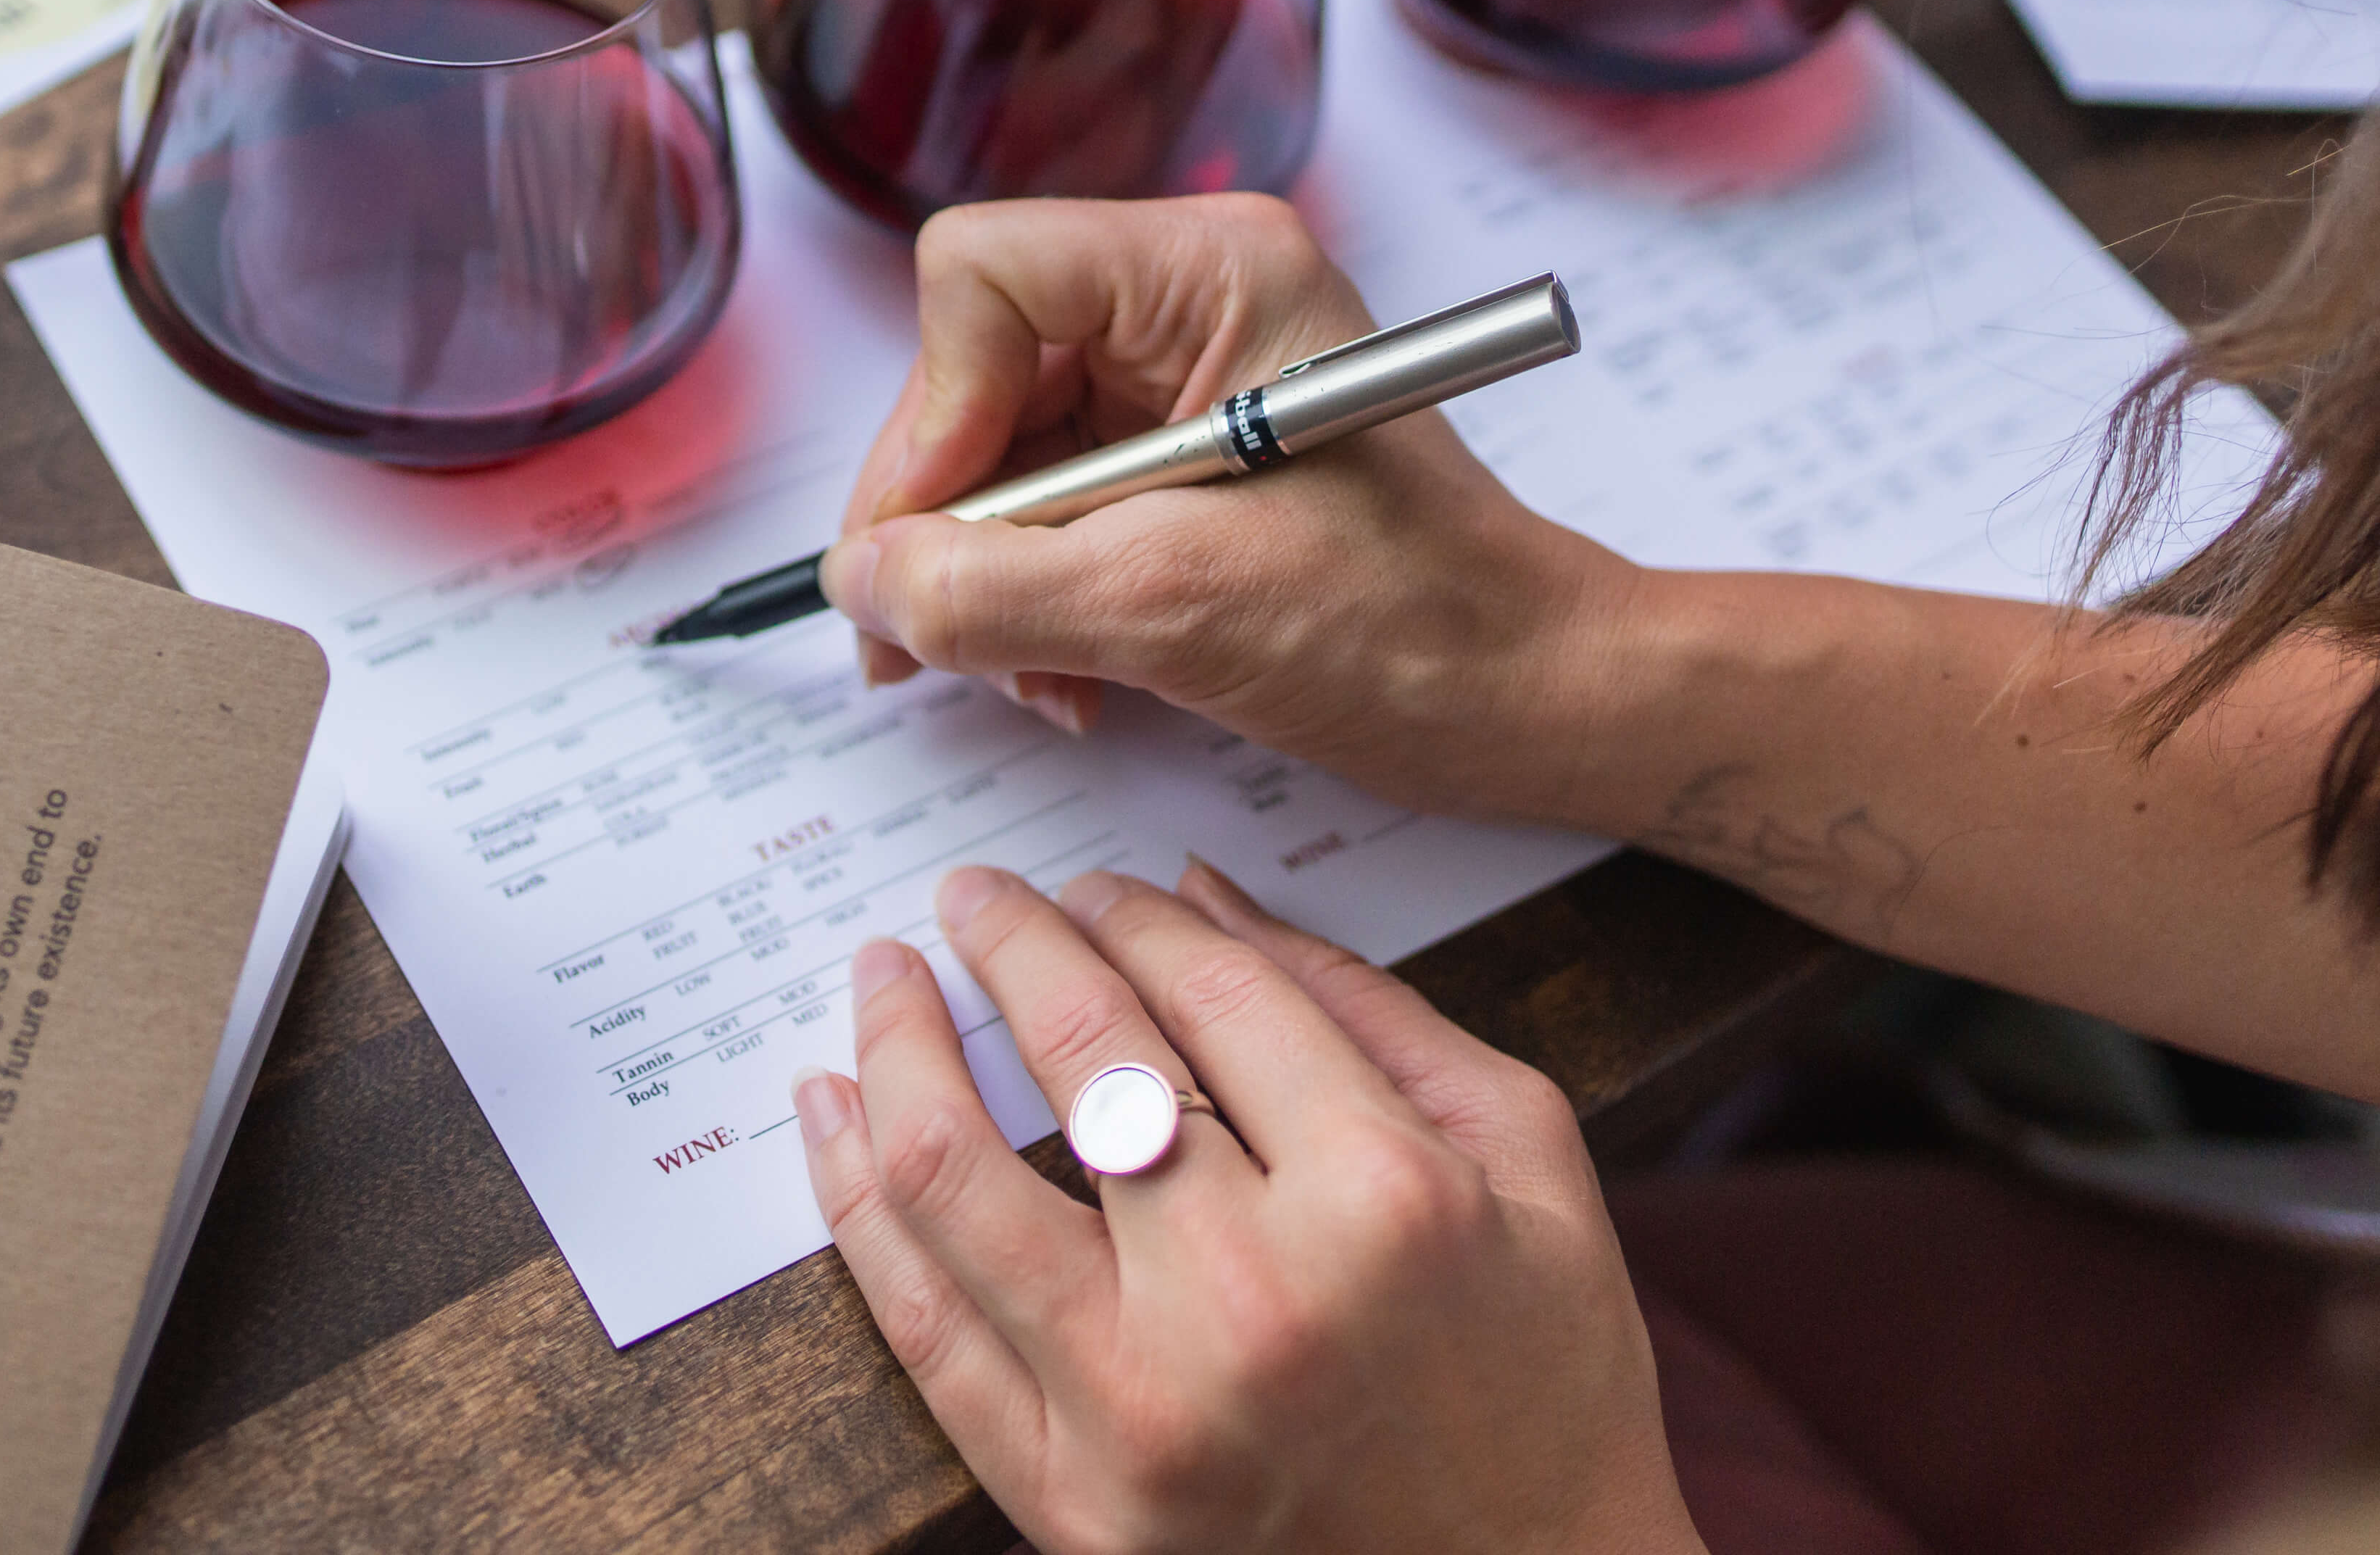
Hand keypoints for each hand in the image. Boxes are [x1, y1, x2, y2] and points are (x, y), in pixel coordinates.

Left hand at [794, 859, 1699, 1554]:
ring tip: (881, 980)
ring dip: (898, 1049)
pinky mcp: (1072, 1502)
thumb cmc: (1543, 1379)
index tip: (1094, 886)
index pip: (1209, 997)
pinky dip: (856, 1203)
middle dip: (1011, 943)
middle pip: (1082, 1060)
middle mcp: (1253, 1301)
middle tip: (973, 896)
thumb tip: (1198, 893)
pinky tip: (835, 1115)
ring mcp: (1145, 1413)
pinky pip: (922, 1329)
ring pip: (954, 1181)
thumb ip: (1364, 1006)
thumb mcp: (1524, 1161)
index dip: (1134, 917)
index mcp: (1385, 1200)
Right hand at [818, 195, 1638, 822]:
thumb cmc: (1419, 631)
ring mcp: (1184, 382)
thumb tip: (860, 582)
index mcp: (1214, 274)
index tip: (936, 545)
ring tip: (1042, 682)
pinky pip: (1048, 511)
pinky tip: (1076, 677)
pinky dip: (1038, 603)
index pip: (980, 276)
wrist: (1537, 701)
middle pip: (969, 375)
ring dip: (991, 586)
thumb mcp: (1178, 607)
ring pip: (995, 457)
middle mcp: (1190, 302)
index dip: (934, 414)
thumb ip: (993, 589)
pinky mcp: (1182, 461)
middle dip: (949, 525)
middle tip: (927, 649)